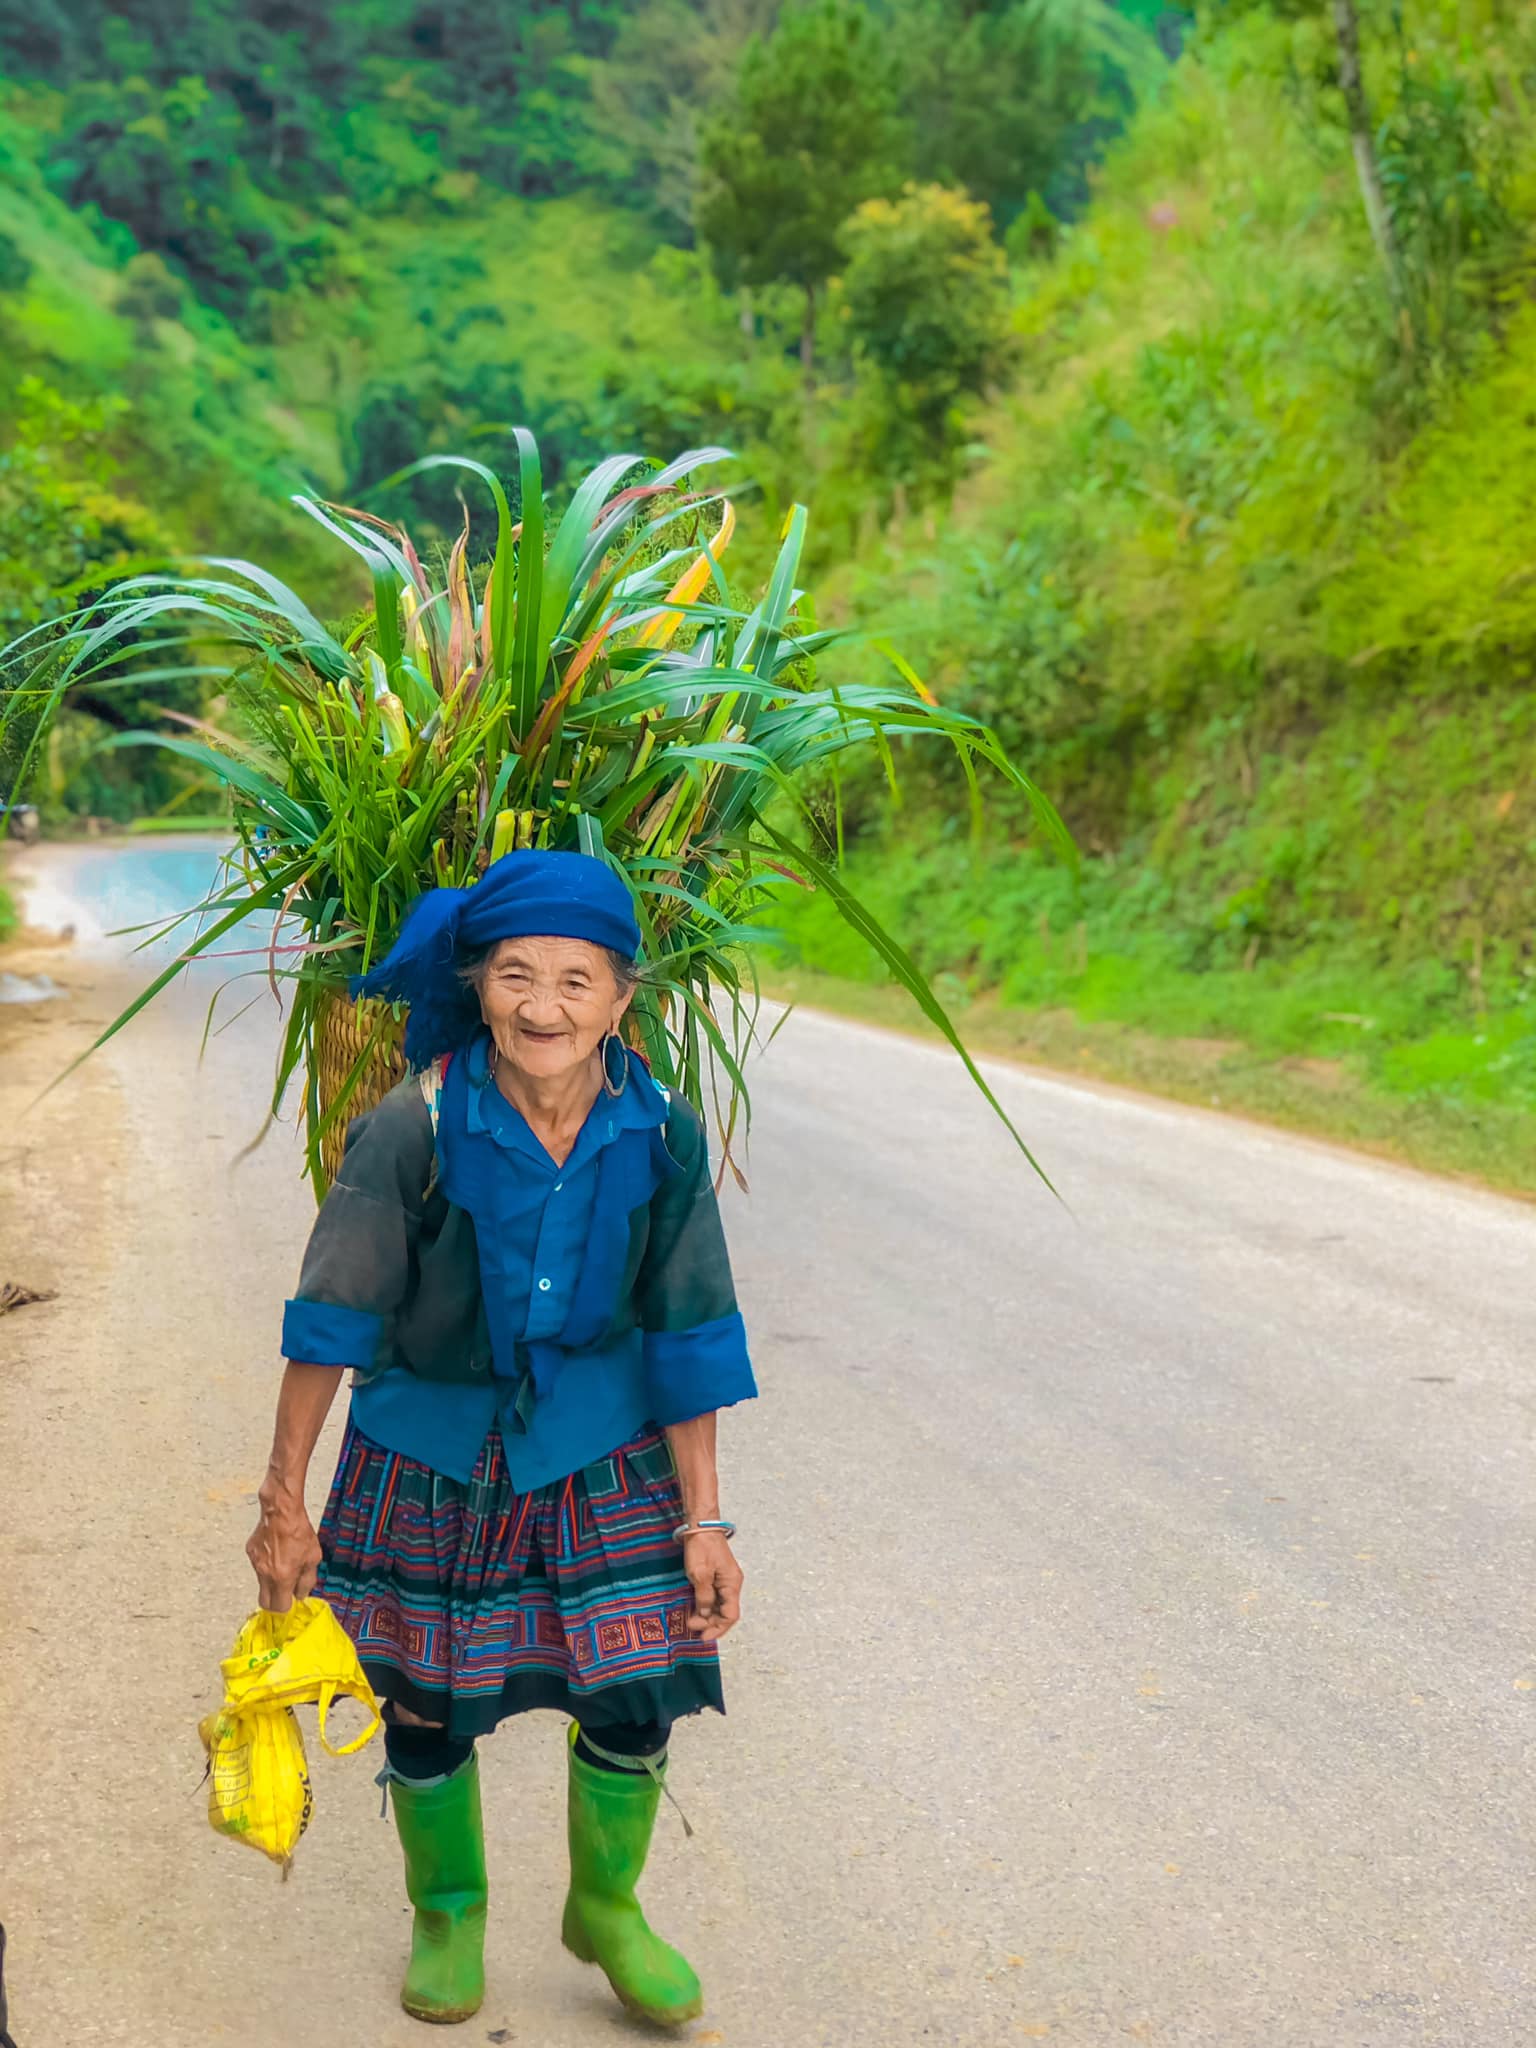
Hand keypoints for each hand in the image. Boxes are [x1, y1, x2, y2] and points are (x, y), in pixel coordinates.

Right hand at [246, 1474, 321, 1612]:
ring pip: (262, 1583)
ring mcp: (255, 1564)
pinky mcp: (250, 1552)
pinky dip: (267, 1564)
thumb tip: (300, 1595)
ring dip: (272, 1580)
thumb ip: (307, 1580)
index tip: (292, 1601)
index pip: (279, 1608)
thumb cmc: (300, 1531)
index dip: (287, 1607)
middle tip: (285, 1592)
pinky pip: (258, 1566)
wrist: (281, 1510)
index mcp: (282, 1578)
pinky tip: (277, 1550)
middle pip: (264, 1603)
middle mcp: (265, 1574)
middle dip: (275, 1602)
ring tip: (285, 1562)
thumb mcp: (313, 1557)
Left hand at [682, 1530, 742, 1640]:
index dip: (718, 1628)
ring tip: (692, 1621)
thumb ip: (704, 1598)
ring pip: (720, 1606)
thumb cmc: (701, 1547)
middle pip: (726, 1612)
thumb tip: (705, 1616)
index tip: (702, 1636)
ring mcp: (724, 1580)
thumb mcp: (700, 1575)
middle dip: (711, 1624)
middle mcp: (731, 1584)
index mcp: (732, 1584)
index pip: (730, 1615)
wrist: (701, 1526)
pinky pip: (714, 1597)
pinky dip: (706, 1606)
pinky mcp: (716, 1576)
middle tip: (692, 1628)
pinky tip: (695, 1610)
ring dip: (707, 1617)